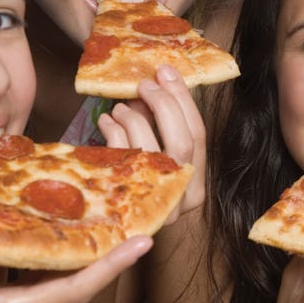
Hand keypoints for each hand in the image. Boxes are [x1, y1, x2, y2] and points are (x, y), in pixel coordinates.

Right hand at [0, 182, 149, 302]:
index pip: (77, 288)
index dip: (113, 265)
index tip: (145, 241)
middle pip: (73, 278)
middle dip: (100, 247)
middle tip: (124, 211)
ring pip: (49, 276)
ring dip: (66, 246)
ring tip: (86, 210)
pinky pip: (23, 277)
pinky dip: (28, 252)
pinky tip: (24, 223)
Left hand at [98, 65, 205, 222]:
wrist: (104, 230)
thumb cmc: (134, 187)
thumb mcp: (158, 160)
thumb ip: (165, 130)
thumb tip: (158, 84)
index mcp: (196, 187)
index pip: (199, 135)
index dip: (183, 100)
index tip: (166, 72)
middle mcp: (180, 198)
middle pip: (182, 141)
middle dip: (163, 104)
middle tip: (144, 84)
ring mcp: (154, 204)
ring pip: (151, 148)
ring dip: (134, 117)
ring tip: (122, 106)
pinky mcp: (125, 202)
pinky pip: (122, 159)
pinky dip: (113, 131)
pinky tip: (107, 121)